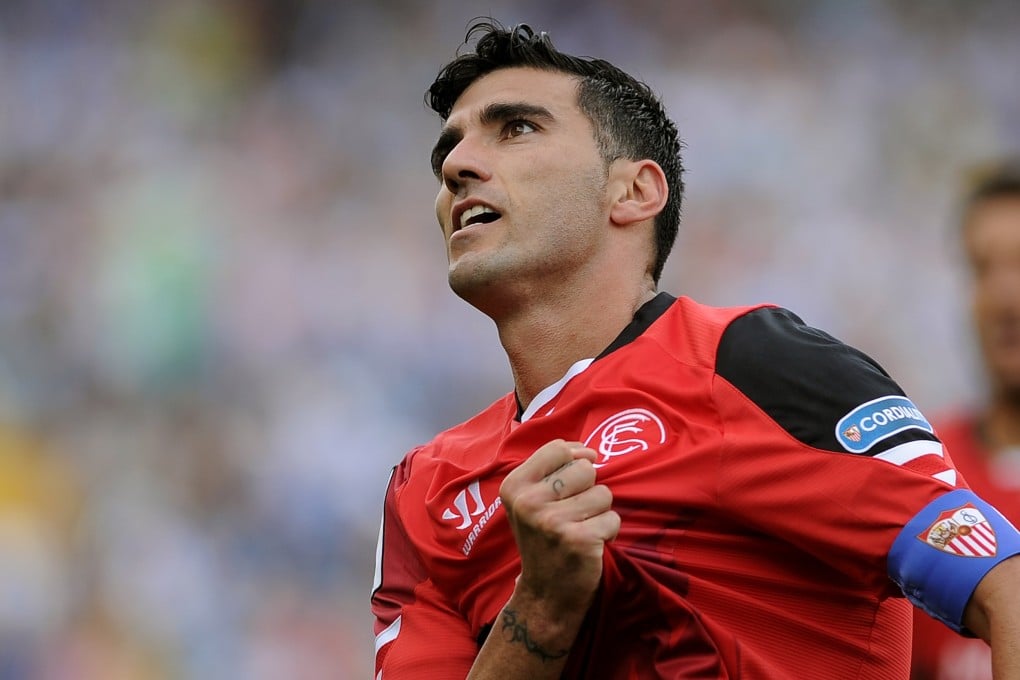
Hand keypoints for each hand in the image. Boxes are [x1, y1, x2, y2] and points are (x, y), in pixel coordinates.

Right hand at [499, 439, 620, 613]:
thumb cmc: (543, 540)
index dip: (577, 457)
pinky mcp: (578, 540)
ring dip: (599, 512)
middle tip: (574, 514)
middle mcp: (529, 502)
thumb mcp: (530, 501)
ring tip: (581, 529)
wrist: (545, 595)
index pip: (558, 448)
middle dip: (588, 489)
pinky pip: (613, 518)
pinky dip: (608, 532)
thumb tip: (588, 452)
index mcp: (514, 486)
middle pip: (584, 469)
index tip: (576, 479)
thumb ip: (553, 470)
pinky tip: (590, 545)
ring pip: (603, 493)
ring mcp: (552, 522)